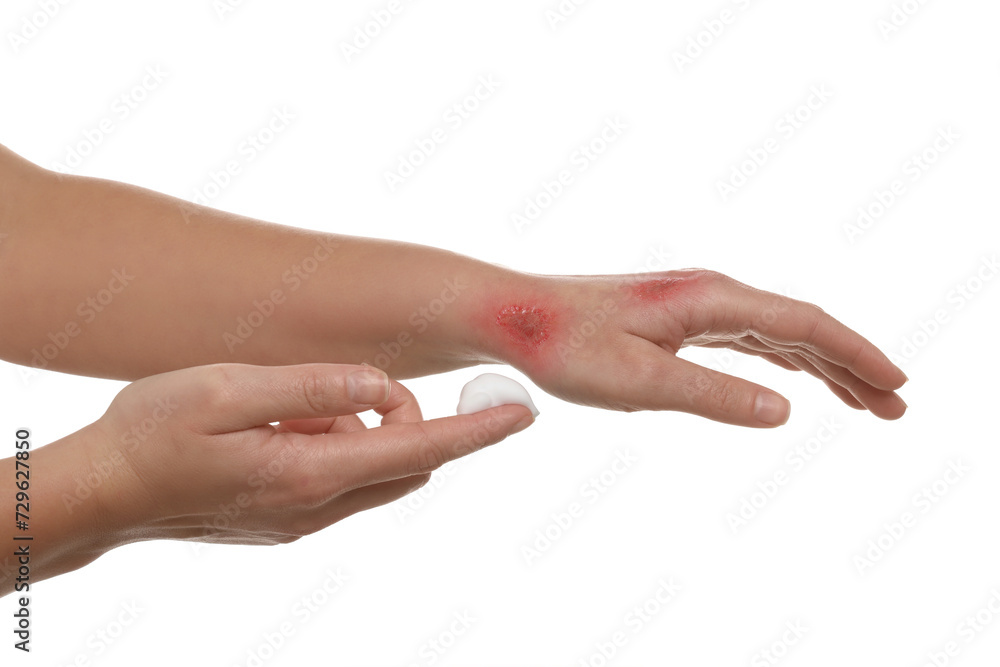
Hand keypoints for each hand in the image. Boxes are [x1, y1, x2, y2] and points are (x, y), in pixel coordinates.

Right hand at [87, 363, 533, 547]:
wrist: (103, 493)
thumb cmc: (154, 433)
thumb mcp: (227, 389)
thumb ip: (312, 385)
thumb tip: (380, 385)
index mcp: (309, 472)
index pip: (418, 449)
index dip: (476, 430)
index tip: (523, 412)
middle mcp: (318, 506)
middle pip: (407, 463)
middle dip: (410, 420)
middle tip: (356, 384)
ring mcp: (304, 520)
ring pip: (374, 470)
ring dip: (361, 429)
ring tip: (289, 406)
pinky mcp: (290, 520)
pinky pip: (341, 477)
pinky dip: (335, 443)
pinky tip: (280, 427)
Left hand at [492, 269, 906, 426]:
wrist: (514, 317)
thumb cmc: (566, 346)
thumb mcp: (640, 381)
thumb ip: (714, 396)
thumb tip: (785, 411)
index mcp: (709, 300)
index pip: (803, 324)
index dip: (855, 354)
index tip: (896, 384)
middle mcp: (709, 293)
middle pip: (800, 326)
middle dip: (851, 365)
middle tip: (895, 406)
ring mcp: (693, 304)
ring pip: (776, 332)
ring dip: (820, 364)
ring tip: (860, 398)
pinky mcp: (674, 317)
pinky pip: (745, 336)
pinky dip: (781, 356)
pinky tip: (792, 372)